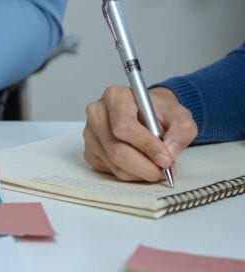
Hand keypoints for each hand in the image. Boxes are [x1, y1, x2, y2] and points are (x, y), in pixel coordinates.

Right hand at [83, 85, 197, 181]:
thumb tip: (169, 152)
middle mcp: (97, 113)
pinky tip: (141, 164)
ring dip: (139, 172)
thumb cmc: (159, 112)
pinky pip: (110, 170)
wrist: (148, 114)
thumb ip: (181, 131)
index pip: (124, 126)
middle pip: (116, 149)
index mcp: (115, 97)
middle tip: (164, 171)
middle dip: (144, 166)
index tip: (166, 160)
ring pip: (114, 163)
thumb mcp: (180, 115)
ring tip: (156, 166)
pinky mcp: (89, 150)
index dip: (145, 145)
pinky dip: (130, 174)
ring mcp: (90, 133)